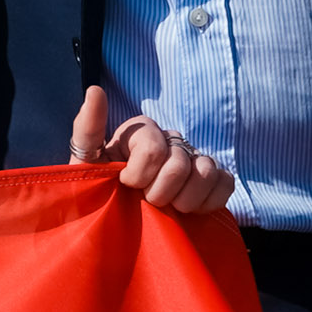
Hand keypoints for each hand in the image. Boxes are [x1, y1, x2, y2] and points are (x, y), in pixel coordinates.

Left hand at [67, 83, 236, 217]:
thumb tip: (95, 90)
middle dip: (159, 193)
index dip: (138, 177)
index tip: (125, 185)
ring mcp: (195, 157)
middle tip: (145, 201)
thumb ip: (87, 129)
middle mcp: (172, 139)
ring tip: (168, 208)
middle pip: (179, 165)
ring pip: (206, 172)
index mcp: (143, 131)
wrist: (119, 221)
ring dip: (185, 201)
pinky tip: (190, 210)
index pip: (153, 150)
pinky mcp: (214, 178)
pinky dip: (209, 202)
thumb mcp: (86, 163)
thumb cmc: (101, 190)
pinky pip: (225, 183)